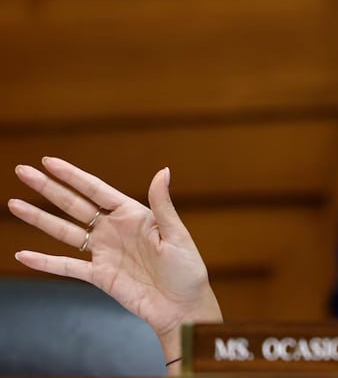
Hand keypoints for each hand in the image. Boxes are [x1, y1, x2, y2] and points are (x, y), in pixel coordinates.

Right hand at [8, 157, 221, 367]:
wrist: (182, 308)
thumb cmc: (187, 270)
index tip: (49, 161)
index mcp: (134, 215)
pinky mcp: (99, 276)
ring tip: (14, 204)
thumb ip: (162, 205)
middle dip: (48, 188)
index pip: (96, 190)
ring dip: (39, 218)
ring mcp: (104, 252)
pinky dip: (45, 262)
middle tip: (22, 171)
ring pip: (65, 231)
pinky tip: (23, 255)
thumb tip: (163, 171)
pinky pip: (67, 267)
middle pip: (74, 205)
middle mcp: (115, 230)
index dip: (73, 176)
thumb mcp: (177, 235)